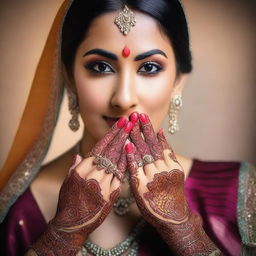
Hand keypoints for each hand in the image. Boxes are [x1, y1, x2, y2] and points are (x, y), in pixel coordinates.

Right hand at [32, 118, 133, 255]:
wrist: (73, 224)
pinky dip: (127, 163)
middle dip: (121, 134)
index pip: (100, 146)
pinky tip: (133, 153)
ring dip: (126, 145)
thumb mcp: (68, 181)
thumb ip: (75, 166)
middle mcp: (94, 173)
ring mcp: (104, 183)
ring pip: (118, 160)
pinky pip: (121, 175)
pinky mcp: (112, 193)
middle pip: (111, 150)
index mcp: (83, 168)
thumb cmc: (68, 202)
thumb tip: (79, 154)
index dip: (111, 134)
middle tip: (130, 122)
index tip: (120, 124)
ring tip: (133, 133)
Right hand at [126, 113, 221, 254]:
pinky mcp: (177, 169)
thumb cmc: (151, 208)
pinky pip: (169, 152)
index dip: (131, 138)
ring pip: (156, 147)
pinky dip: (164, 141)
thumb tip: (128, 150)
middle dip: (139, 130)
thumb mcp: (137, 192)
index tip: (126, 126)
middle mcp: (156, 171)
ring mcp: (168, 169)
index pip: (136, 154)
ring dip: (150, 131)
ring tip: (144, 118)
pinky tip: (159, 131)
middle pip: (146, 147)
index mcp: (143, 178)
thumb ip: (133, 170)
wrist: (174, 218)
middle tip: (134, 116)